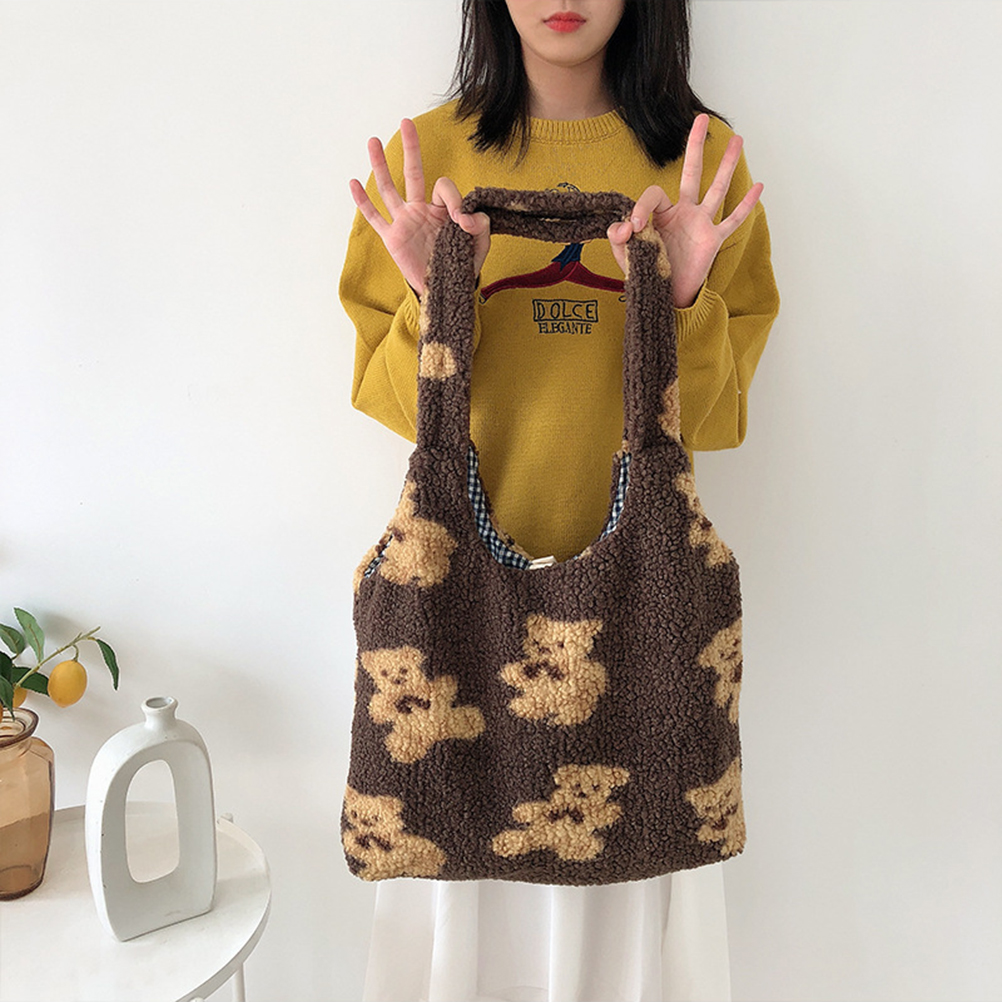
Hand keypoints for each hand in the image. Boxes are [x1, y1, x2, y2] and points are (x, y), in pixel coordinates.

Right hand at [349, 118, 490, 296]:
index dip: (454, 199)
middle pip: (413, 172)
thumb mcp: (479, 243)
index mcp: (442, 209)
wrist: (446, 288)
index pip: (443, 187)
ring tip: (374, 141)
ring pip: (389, 188)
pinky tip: (354, 182)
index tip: (463, 221)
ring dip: (381, 165)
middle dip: (411, 148)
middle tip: (407, 122)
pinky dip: (363, 201)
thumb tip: (467, 216)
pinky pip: (374, 217)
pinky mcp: (392, 238)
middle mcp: (421, 210)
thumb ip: (480, 224)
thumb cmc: (462, 264)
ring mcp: (404, 222)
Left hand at [607, 114, 763, 307]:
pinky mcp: (713, 240)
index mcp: (661, 214)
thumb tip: (621, 226)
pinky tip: (759, 187)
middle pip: (692, 173)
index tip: (633, 228)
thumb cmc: (649, 272)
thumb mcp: (627, 255)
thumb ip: (619, 239)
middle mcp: (683, 213)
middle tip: (701, 119)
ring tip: (738, 139)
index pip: (653, 195)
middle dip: (695, 146)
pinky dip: (745, 206)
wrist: (666, 296)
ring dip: (727, 164)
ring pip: (716, 188)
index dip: (640, 207)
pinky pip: (732, 220)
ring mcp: (700, 224)